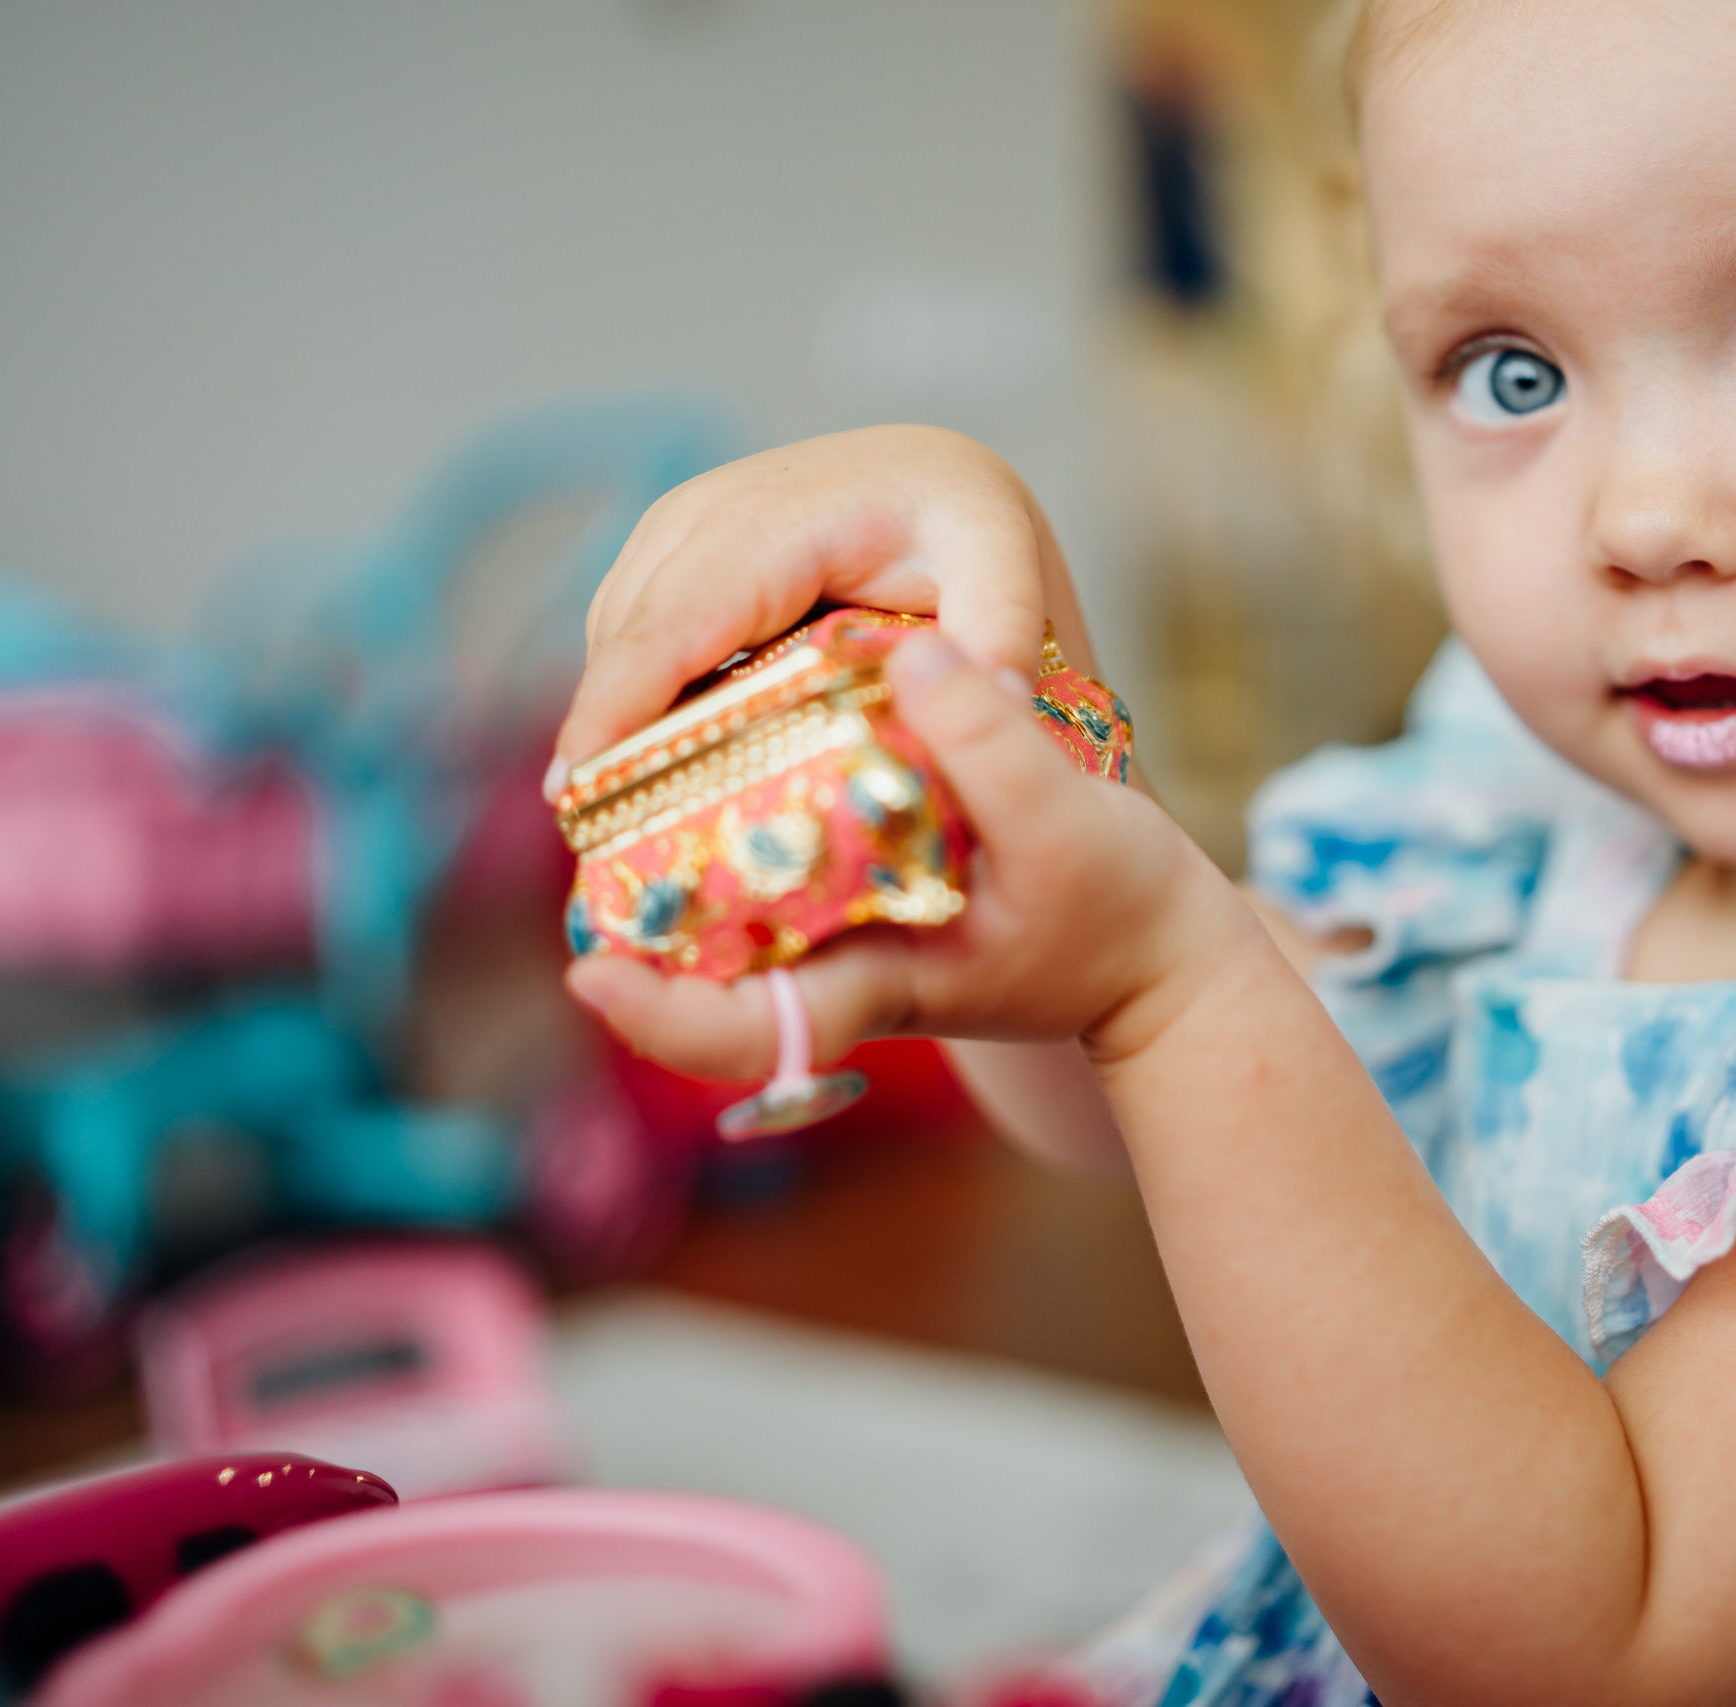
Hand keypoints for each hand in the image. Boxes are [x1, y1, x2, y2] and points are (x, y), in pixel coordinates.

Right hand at [550, 425, 1099, 793]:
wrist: (938, 478)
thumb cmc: (968, 528)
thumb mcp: (1004, 568)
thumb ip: (1001, 631)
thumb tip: (996, 702)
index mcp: (779, 518)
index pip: (673, 624)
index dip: (616, 707)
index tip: (575, 791)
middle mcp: (709, 511)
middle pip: (625, 639)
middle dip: (600, 738)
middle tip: (595, 846)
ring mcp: (678, 527)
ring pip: (614, 639)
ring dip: (612, 725)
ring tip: (616, 826)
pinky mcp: (670, 552)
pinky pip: (629, 633)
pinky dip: (630, 699)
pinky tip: (653, 772)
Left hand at [564, 632, 1250, 1075]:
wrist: (1160, 954)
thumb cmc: (1120, 910)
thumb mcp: (1068, 826)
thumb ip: (991, 748)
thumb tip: (911, 656)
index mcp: (875, 983)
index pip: (744, 1031)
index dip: (658, 1014)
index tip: (588, 972)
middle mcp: (839, 971)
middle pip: (698, 975)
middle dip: (625, 914)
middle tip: (575, 811)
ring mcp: (843, 940)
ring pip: (720, 918)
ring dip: (663, 857)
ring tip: (618, 759)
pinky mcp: (859, 899)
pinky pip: (766, 869)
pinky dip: (730, 814)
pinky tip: (718, 739)